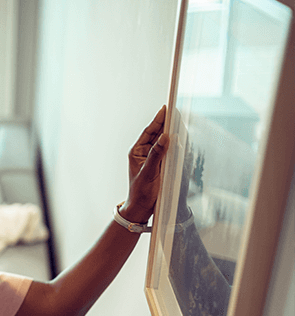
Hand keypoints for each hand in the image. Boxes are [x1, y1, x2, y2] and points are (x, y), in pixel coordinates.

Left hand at [122, 106, 168, 223]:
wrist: (142, 208)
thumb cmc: (141, 192)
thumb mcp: (149, 173)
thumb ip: (156, 154)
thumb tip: (164, 137)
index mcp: (136, 151)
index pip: (148, 131)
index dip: (158, 119)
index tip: (166, 108)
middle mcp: (143, 152)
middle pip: (156, 133)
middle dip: (166, 122)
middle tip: (176, 111)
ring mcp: (152, 158)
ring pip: (162, 141)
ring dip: (170, 132)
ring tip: (179, 120)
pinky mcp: (160, 164)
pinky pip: (167, 150)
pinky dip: (174, 143)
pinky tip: (180, 138)